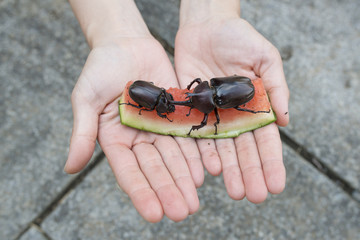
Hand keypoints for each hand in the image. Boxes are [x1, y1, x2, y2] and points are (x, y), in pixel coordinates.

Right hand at [64, 37, 200, 221]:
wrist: (126, 43)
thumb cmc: (100, 68)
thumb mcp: (85, 99)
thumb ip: (82, 133)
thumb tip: (70, 168)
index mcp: (115, 140)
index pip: (129, 172)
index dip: (141, 193)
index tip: (153, 214)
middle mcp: (139, 139)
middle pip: (156, 169)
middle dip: (168, 191)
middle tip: (181, 213)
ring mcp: (160, 128)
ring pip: (174, 158)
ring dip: (184, 180)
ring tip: (194, 202)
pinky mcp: (177, 115)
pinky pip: (188, 137)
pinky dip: (195, 155)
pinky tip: (204, 172)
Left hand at [175, 9, 288, 202]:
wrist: (206, 26)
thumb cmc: (240, 37)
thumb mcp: (266, 57)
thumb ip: (277, 87)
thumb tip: (285, 120)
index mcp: (256, 106)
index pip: (265, 139)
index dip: (271, 162)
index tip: (276, 184)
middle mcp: (234, 115)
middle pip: (243, 149)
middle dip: (250, 173)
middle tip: (255, 196)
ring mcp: (213, 115)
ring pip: (222, 148)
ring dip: (229, 170)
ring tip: (235, 192)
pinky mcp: (193, 109)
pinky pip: (197, 134)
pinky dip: (204, 152)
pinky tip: (211, 170)